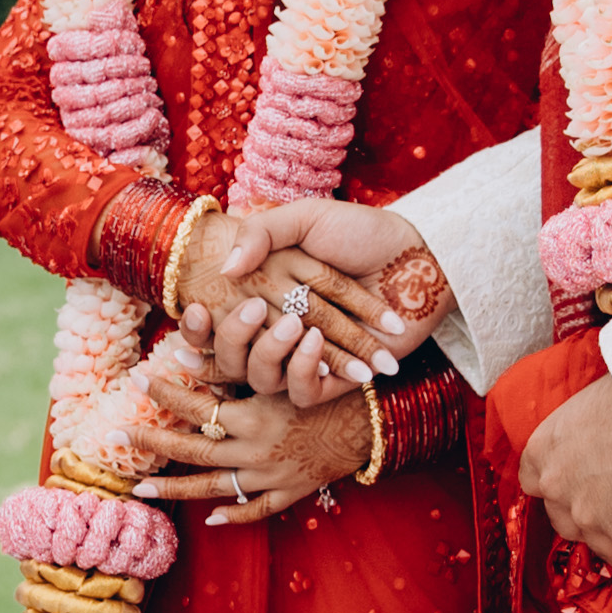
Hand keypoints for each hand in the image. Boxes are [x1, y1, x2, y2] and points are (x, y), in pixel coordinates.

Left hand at [136, 356, 376, 527]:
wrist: (375, 422)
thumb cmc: (331, 386)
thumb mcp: (287, 370)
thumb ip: (243, 367)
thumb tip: (195, 352)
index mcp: (253, 417)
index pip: (197, 405)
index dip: (167, 393)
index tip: (139, 381)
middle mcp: (254, 451)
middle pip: (192, 450)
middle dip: (153, 444)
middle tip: (118, 438)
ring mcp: (269, 477)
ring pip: (212, 488)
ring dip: (174, 489)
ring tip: (141, 491)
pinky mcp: (288, 493)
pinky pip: (254, 510)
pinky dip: (231, 516)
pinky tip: (208, 517)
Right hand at [188, 199, 437, 407]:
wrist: (417, 253)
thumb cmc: (362, 231)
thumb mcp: (305, 219)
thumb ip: (260, 234)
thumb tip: (226, 268)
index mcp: (264, 296)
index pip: (216, 323)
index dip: (197, 327)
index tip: (194, 310)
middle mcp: (279, 329)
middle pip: (232, 355)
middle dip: (229, 340)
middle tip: (251, 311)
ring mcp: (307, 356)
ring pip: (263, 379)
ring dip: (270, 354)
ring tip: (295, 324)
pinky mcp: (336, 377)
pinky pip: (303, 393)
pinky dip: (304, 370)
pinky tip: (318, 342)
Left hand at [518, 376, 611, 577]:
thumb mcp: (585, 407)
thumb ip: (577, 436)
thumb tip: (596, 442)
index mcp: (541, 452)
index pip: (532, 484)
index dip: (553, 493)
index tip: (568, 496)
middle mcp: (557, 489)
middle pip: (564, 523)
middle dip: (584, 526)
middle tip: (605, 522)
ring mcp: (591, 515)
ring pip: (602, 547)